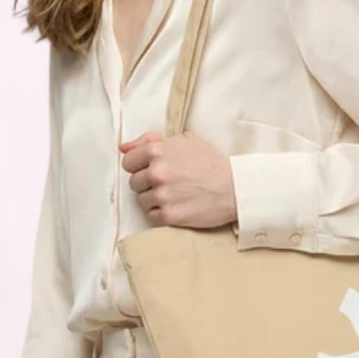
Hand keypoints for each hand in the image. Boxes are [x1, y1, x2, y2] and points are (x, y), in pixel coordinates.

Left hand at [119, 130, 236, 228]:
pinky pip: (151, 216)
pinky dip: (161, 214)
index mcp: (157, 151)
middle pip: (134, 183)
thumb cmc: (211, 163)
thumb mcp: (184, 141)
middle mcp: (157, 172)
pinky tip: (177, 207)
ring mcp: (162, 195)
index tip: (153, 170)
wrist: (235, 188)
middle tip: (168, 184)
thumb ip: (150, 140)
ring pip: (141, 201)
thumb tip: (123, 147)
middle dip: (147, 184)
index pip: (128, 162)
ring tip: (174, 196)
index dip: (140, 166)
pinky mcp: (169, 215)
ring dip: (154, 200)